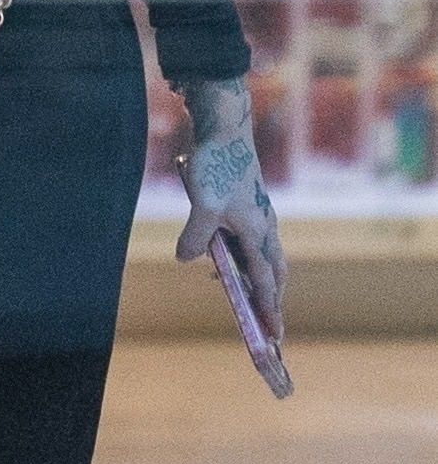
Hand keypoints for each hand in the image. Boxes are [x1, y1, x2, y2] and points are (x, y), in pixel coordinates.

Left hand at [175, 76, 285, 342]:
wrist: (223, 128)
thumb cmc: (215, 166)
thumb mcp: (203, 205)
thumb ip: (196, 236)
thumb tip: (187, 259)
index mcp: (258, 233)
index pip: (266, 282)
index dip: (269, 310)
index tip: (275, 335)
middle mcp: (263, 227)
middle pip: (272, 273)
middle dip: (271, 300)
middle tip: (269, 325)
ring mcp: (256, 217)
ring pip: (261, 257)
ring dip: (254, 279)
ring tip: (243, 298)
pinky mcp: (244, 206)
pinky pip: (247, 241)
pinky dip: (241, 258)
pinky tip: (220, 259)